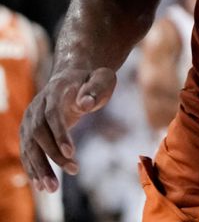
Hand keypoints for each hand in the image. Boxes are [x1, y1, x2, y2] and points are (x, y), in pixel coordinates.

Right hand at [20, 66, 116, 192]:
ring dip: (39, 168)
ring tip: (51, 189)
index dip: (59, 133)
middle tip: (71, 173)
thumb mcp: (102, 78)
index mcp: (55, 91)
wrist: (72, 77)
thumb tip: (85, 103)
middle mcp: (36, 106)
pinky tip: (41, 185)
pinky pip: (27, 152)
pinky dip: (33, 168)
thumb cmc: (92, 79)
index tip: (72, 152)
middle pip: (38, 133)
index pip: (52, 114)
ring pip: (29, 146)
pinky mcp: (28, 131)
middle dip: (51, 156)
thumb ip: (96, 88)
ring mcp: (29, 119)